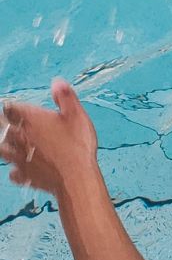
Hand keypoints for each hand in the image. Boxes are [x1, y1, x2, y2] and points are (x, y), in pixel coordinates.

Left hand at [1, 79, 98, 195]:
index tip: (12, 105)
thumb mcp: (77, 115)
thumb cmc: (77, 145)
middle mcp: (20, 137)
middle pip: (1, 127)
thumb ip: (65, 97)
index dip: (10, 106)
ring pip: (1, 149)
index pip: (9, 108)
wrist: (76, 177)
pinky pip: (14, 172)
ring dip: (4, 145)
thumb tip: (57, 82)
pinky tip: (18, 169)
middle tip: (9, 121)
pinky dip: (15, 169)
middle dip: (3, 123)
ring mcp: (20, 157)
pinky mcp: (25, 174)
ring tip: (9, 142)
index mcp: (30, 120)